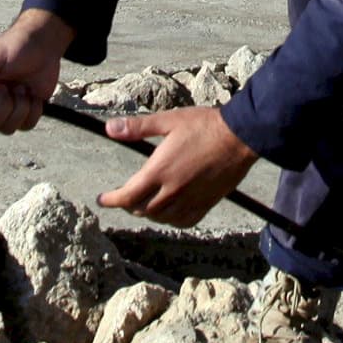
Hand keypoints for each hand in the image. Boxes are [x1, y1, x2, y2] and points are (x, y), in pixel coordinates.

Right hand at [0, 9, 73, 133]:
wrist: (44, 45)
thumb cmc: (14, 46)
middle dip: (0, 107)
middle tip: (6, 86)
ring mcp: (8, 111)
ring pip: (7, 129)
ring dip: (18, 107)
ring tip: (22, 87)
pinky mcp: (26, 114)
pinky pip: (26, 126)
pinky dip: (32, 110)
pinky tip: (33, 94)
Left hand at [98, 106, 259, 226]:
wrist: (240, 137)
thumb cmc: (204, 125)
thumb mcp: (168, 120)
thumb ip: (137, 127)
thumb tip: (109, 128)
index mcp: (160, 170)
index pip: (127, 195)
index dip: (111, 200)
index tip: (103, 199)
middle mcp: (173, 190)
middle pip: (141, 209)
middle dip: (128, 205)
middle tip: (123, 197)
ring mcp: (190, 199)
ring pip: (161, 217)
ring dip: (148, 212)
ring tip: (143, 204)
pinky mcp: (206, 203)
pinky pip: (183, 221)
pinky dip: (171, 220)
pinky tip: (169, 213)